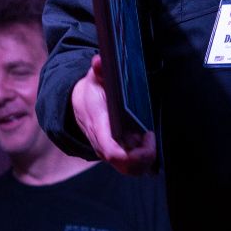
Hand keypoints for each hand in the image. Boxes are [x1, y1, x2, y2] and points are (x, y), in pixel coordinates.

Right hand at [71, 55, 155, 174]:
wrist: (79, 103)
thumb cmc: (92, 90)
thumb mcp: (94, 78)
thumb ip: (98, 70)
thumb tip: (98, 61)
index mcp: (99, 127)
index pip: (113, 152)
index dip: (134, 153)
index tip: (148, 134)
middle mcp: (102, 144)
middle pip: (125, 166)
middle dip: (144, 159)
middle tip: (152, 138)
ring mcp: (108, 151)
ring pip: (128, 169)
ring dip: (144, 161)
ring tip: (150, 140)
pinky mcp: (114, 153)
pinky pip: (129, 166)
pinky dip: (142, 160)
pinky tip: (147, 145)